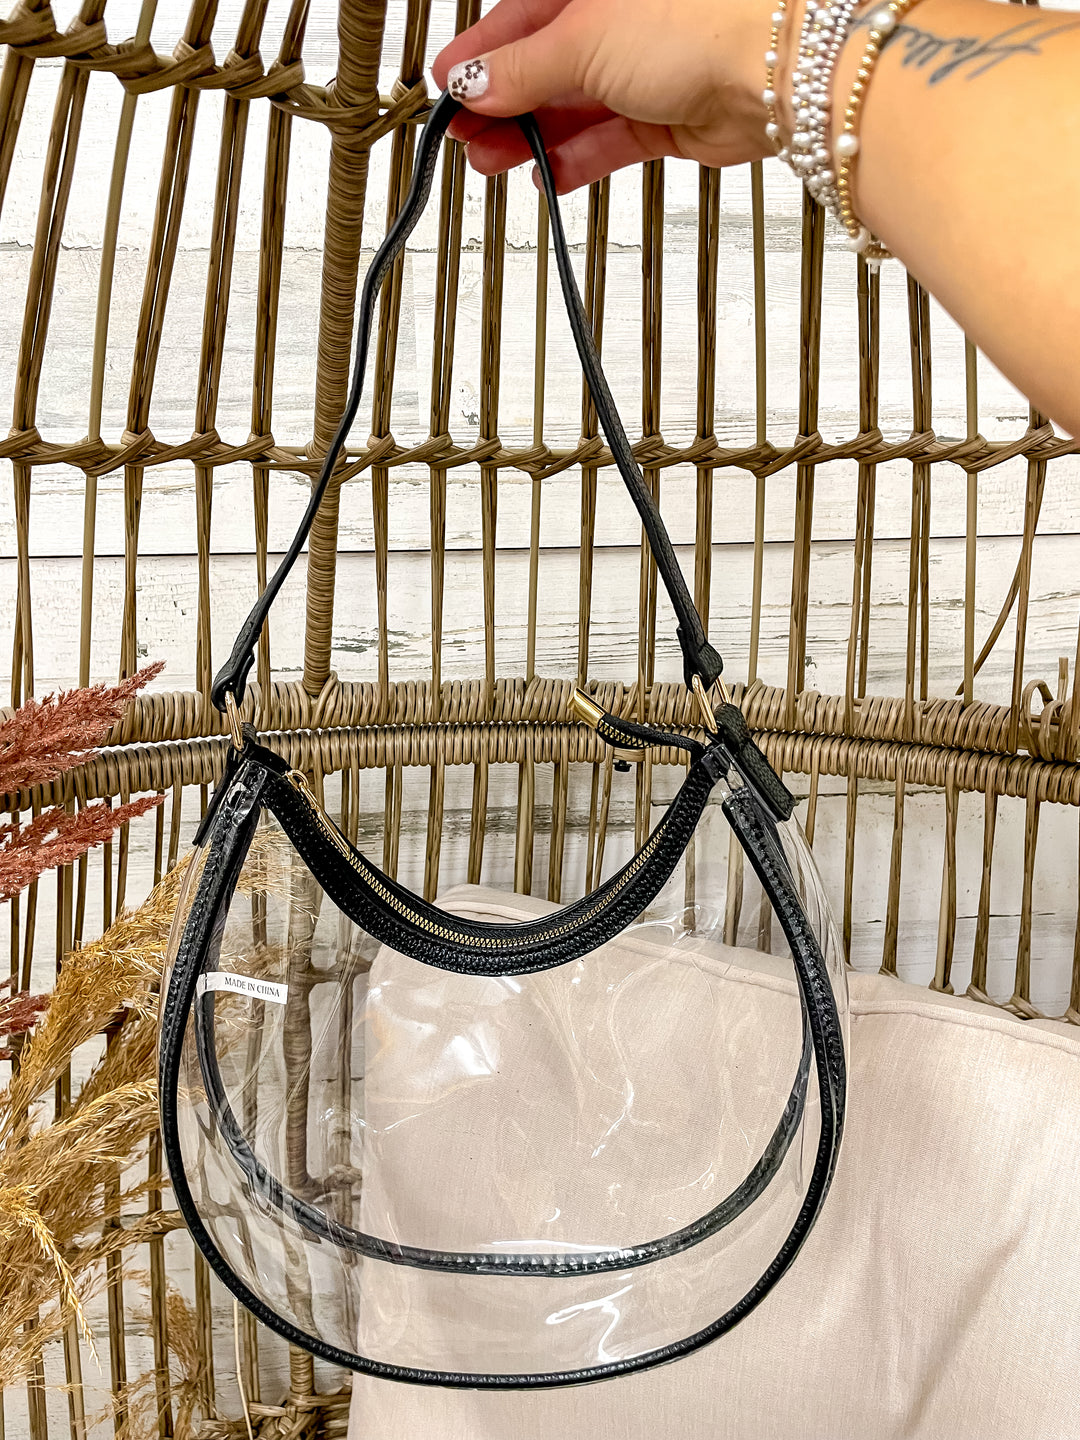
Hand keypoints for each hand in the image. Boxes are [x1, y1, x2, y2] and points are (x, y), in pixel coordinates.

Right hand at [431, 0, 780, 191]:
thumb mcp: (582, 40)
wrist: (776, 71)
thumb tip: (472, 82)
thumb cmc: (700, 20)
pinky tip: (546, 175)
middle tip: (465, 137)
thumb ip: (521, 69)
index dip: (480, 56)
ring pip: (571, 107)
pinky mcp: (665, 116)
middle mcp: (619, 20)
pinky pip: (607, 140)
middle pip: (542, 66)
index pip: (518, 17)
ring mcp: (644, 69)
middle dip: (501, 105)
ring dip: (530, 138)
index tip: (448, 90)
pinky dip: (575, 160)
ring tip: (494, 162)